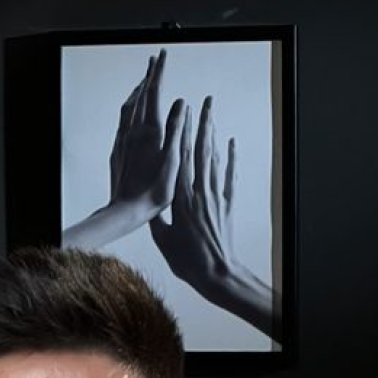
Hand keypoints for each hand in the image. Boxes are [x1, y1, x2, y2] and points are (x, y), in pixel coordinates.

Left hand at [107, 48, 183, 217]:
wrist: (126, 210)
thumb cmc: (153, 192)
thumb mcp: (172, 160)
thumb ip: (176, 129)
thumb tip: (180, 102)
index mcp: (149, 132)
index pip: (154, 93)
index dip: (159, 73)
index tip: (162, 55)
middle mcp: (133, 131)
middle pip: (140, 95)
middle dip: (148, 76)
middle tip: (154, 60)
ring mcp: (123, 140)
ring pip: (129, 107)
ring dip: (138, 90)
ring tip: (144, 81)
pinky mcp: (117, 150)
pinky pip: (123, 121)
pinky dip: (130, 107)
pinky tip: (132, 110)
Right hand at [149, 96, 276, 336]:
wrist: (217, 274)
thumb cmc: (187, 261)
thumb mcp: (163, 241)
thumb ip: (157, 219)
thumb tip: (147, 205)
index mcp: (180, 200)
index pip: (179, 161)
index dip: (180, 135)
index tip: (180, 116)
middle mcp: (199, 193)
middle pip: (199, 152)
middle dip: (201, 126)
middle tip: (202, 104)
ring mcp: (216, 198)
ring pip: (214, 160)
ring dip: (214, 135)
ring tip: (212, 115)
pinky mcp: (227, 205)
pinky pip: (230, 176)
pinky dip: (230, 158)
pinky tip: (231, 143)